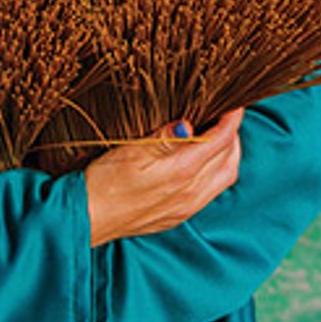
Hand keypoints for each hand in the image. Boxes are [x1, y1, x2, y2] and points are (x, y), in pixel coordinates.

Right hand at [83, 108, 243, 247]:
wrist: (87, 218)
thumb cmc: (103, 182)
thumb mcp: (131, 149)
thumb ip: (165, 136)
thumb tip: (189, 125)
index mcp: (182, 171)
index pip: (221, 140)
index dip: (230, 119)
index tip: (232, 104)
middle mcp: (190, 192)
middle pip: (229, 159)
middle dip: (233, 135)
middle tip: (226, 117)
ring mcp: (186, 207)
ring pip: (225, 177)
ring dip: (229, 155)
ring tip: (220, 138)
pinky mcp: (178, 216)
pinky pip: (211, 193)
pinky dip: (217, 173)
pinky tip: (204, 165)